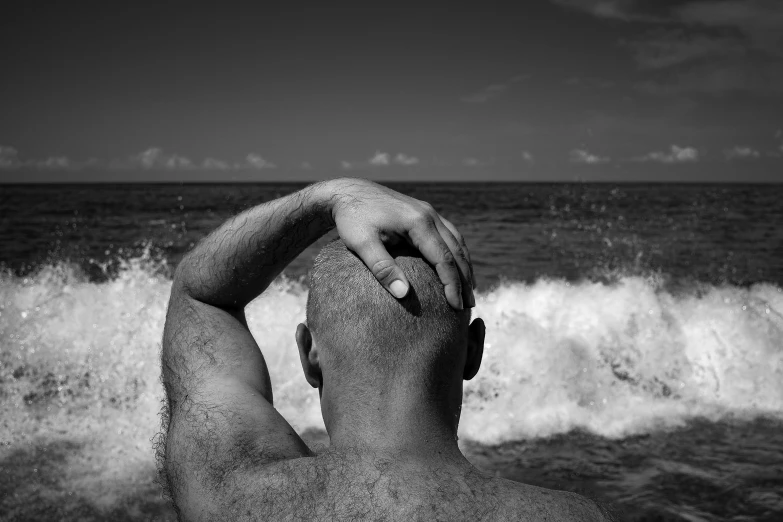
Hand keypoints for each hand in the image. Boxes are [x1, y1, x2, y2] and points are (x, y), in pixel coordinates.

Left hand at [325, 178, 474, 309]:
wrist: (347, 191)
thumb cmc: (352, 218)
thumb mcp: (361, 244)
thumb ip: (383, 269)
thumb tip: (404, 295)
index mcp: (418, 223)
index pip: (444, 259)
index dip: (452, 284)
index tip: (455, 307)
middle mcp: (429, 215)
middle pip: (456, 251)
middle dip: (465, 279)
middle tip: (469, 306)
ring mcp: (428, 211)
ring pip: (456, 241)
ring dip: (465, 266)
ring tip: (468, 290)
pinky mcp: (423, 212)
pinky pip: (448, 234)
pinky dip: (456, 252)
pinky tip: (456, 267)